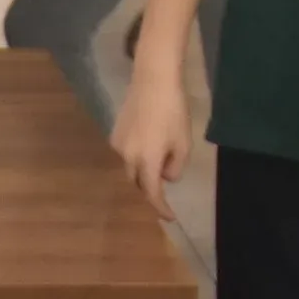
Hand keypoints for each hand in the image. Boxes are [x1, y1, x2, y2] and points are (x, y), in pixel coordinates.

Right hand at [109, 72, 191, 219]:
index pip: (152, 193)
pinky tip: (147, 142)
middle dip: (150, 188)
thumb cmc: (174, 110)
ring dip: (143, 171)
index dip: (161, 208)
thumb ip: (176, 166)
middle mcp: (128, 158)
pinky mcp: (115, 135)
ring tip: (158, 159)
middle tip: (164, 186)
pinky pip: (126, 154)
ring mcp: (118, 146)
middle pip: (137, 183)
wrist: (153, 80)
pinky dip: (137, 156)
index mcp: (147, 161)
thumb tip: (166, 177)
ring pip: (130, 168)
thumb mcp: (184, 141)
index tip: (170, 217)